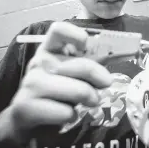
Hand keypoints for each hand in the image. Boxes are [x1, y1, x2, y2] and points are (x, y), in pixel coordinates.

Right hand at [8, 22, 112, 141]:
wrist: (25, 117)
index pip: (58, 29)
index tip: (87, 44)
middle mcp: (38, 63)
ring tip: (88, 101)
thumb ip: (92, 62)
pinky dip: (72, 116)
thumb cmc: (56, 90)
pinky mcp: (26, 107)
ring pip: (78, 90)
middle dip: (99, 77)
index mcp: (49, 49)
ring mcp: (30, 84)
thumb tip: (123, 52)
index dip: (76, 34)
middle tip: (105, 84)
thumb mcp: (73, 73)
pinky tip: (66, 114)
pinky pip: (66, 112)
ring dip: (91, 98)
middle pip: (80, 65)